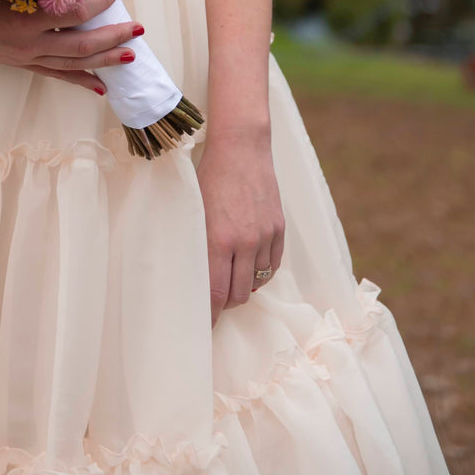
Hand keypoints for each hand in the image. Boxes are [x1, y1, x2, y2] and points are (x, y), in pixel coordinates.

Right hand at [0, 0, 140, 94]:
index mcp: (20, 21)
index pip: (70, 14)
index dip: (96, 4)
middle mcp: (26, 46)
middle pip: (79, 47)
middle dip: (112, 39)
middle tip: (139, 29)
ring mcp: (22, 58)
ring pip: (71, 66)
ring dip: (102, 61)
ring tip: (131, 57)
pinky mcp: (18, 63)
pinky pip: (55, 75)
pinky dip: (79, 79)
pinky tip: (100, 86)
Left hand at [196, 129, 284, 321]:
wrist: (241, 146)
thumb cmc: (209, 175)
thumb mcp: (195, 210)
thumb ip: (198, 245)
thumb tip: (195, 277)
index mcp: (217, 239)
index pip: (215, 293)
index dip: (209, 315)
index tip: (202, 328)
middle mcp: (244, 242)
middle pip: (237, 294)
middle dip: (225, 304)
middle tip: (214, 303)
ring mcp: (265, 236)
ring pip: (256, 283)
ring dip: (243, 288)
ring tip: (231, 283)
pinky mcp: (279, 229)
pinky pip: (272, 267)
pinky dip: (260, 274)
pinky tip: (249, 269)